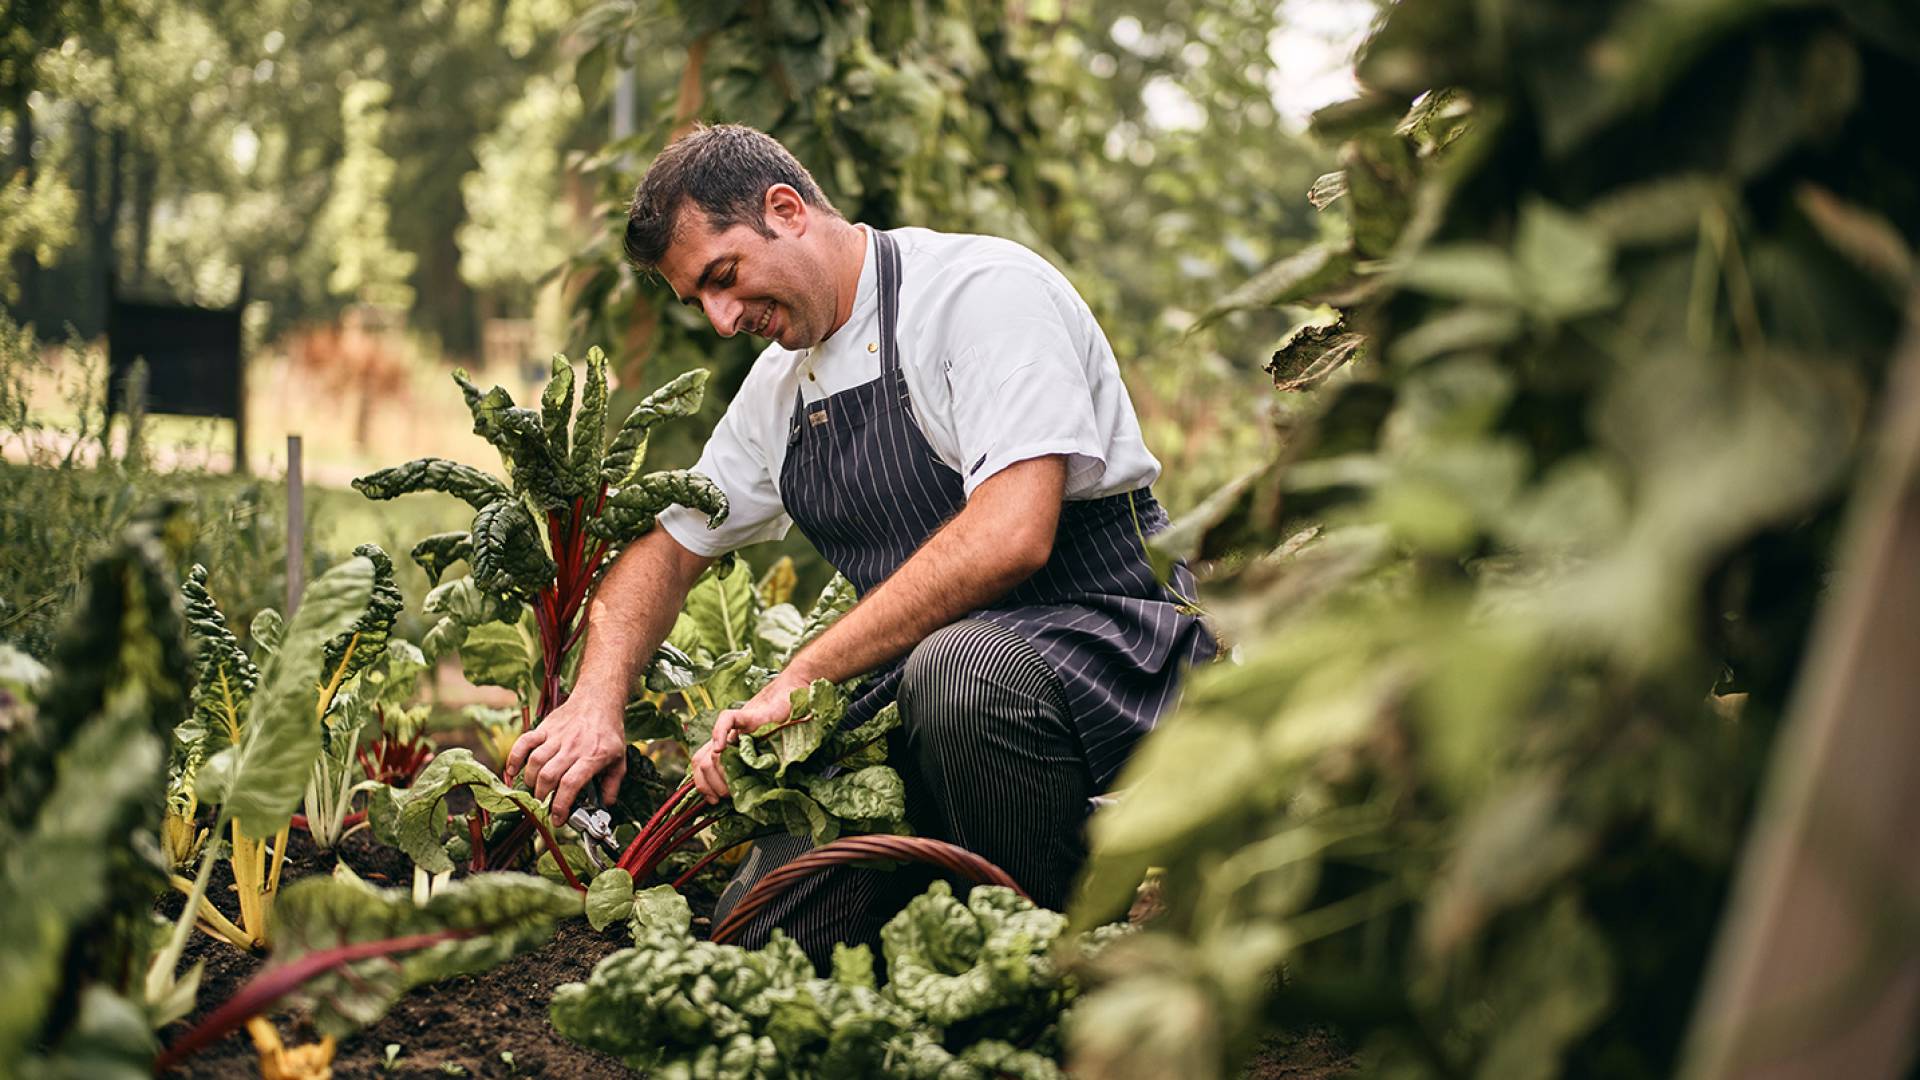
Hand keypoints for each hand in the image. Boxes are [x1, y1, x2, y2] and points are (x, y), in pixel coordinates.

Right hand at [504, 689, 628, 823]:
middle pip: (549, 776)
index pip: (571, 784)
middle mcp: (573, 746)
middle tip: (544, 807)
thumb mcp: (620, 760)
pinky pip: (524, 742)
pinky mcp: (545, 728)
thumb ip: (613, 786)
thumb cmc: (609, 733)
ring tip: (535, 792)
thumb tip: (605, 806)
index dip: (560, 805)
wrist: (599, 700)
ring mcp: (557, 736)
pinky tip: (512, 772)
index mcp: (593, 756)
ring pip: (536, 762)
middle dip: (543, 798)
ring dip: (531, 782)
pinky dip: (514, 757)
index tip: (557, 820)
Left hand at [690, 674, 805, 802]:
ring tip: (731, 784)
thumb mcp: (767, 757)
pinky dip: (718, 734)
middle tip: (728, 795)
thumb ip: (753, 772)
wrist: (793, 698)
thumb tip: (745, 799)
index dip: (703, 785)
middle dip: (711, 785)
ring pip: (710, 752)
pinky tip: (721, 748)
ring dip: (717, 772)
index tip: (713, 802)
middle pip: (702, 762)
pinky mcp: (749, 715)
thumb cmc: (784, 730)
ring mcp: (736, 730)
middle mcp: (727, 739)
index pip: (701, 766)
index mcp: (728, 748)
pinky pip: (726, 720)